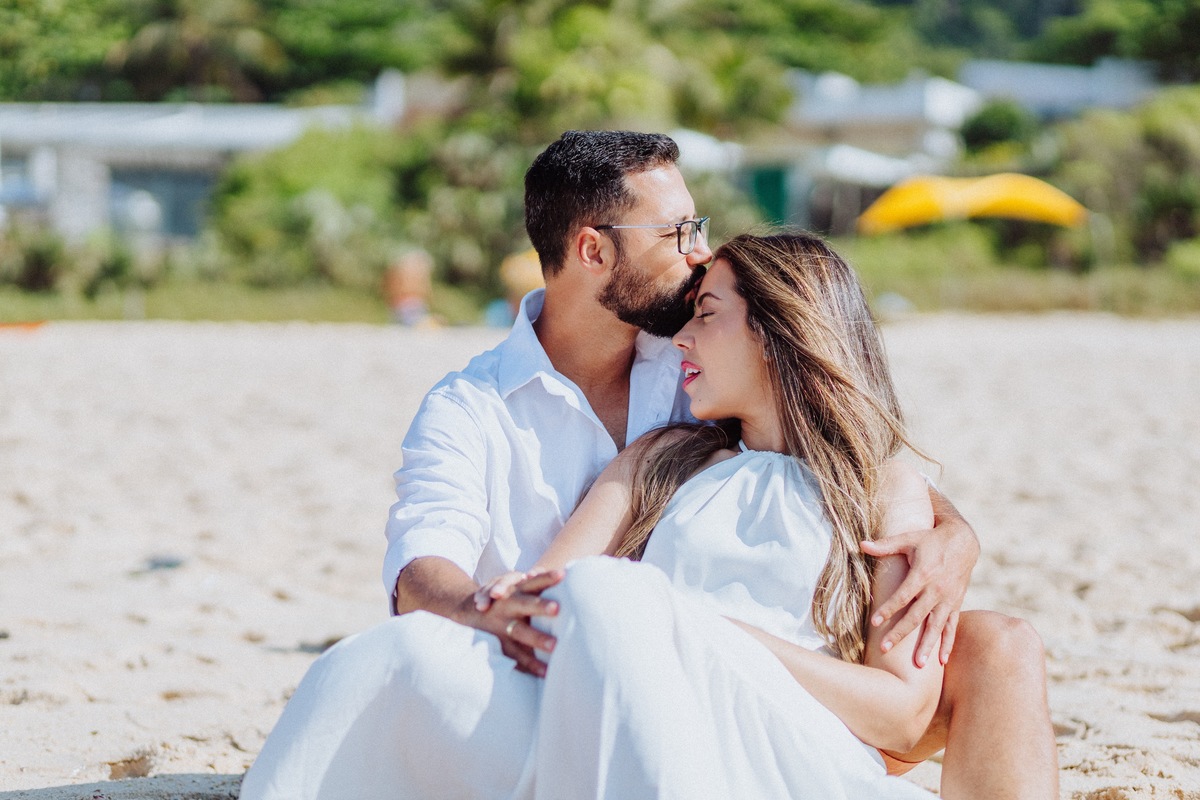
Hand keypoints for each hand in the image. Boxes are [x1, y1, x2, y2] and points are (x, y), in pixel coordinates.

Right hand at [468, 569, 563, 676]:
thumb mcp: (515, 588)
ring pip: (520, 631)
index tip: (562, 574)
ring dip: (537, 638)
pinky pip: (516, 655)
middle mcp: (507, 605)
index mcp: (515, 590)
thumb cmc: (504, 600)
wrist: (467, 612)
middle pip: (524, 604)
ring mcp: (501, 626)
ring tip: (554, 646)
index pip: (533, 581)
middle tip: (557, 608)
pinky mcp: (498, 644)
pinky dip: (530, 664)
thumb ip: (535, 585)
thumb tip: (565, 576)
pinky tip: (545, 671)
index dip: (546, 577)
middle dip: (539, 606)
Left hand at [860, 491, 978, 666]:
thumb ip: (885, 545)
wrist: (963, 540)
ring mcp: (948, 599)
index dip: (888, 609)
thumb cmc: (930, 539)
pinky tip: (942, 661)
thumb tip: (861, 544)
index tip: (874, 622)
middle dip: (901, 633)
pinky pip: (952, 626)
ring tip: (918, 665)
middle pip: (916, 615)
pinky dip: (948, 643)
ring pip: (936, 626)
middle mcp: (937, 589)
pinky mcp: (956, 603)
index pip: (903, 596)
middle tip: (885, 649)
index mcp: (923, 574)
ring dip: (927, 645)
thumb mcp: (909, 538)